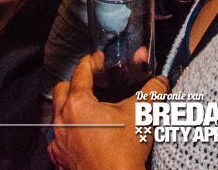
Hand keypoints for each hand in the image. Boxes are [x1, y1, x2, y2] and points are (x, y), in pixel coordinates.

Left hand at [49, 53, 166, 169]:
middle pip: (62, 91)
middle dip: (75, 82)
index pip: (81, 73)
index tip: (98, 59)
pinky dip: (69, 132)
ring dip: (70, 107)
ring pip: (57, 115)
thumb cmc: (124, 151)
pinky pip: (59, 139)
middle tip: (92, 81)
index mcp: (78, 104)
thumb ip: (152, 91)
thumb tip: (160, 81)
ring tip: (88, 108)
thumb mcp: (142, 113)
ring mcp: (59, 142)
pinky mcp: (61, 160)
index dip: (91, 62)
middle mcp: (62, 121)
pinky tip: (83, 135)